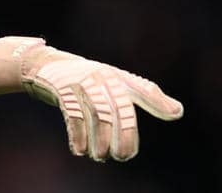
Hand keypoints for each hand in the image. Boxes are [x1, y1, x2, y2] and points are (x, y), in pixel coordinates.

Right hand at [0, 36, 183, 161]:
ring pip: (96, 115)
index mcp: (116, 76)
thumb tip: (179, 111)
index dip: (156, 100)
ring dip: (99, 140)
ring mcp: (80, 81)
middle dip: (123, 135)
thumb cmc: (84, 79)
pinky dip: (77, 136)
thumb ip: (144, 95)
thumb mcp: (113, 84)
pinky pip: (73, 115)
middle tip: (122, 157)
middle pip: (117, 109)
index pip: (140, 87)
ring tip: (100, 156)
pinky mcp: (61, 88)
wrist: (42, 64)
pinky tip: (79, 150)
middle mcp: (101, 76)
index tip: (173, 113)